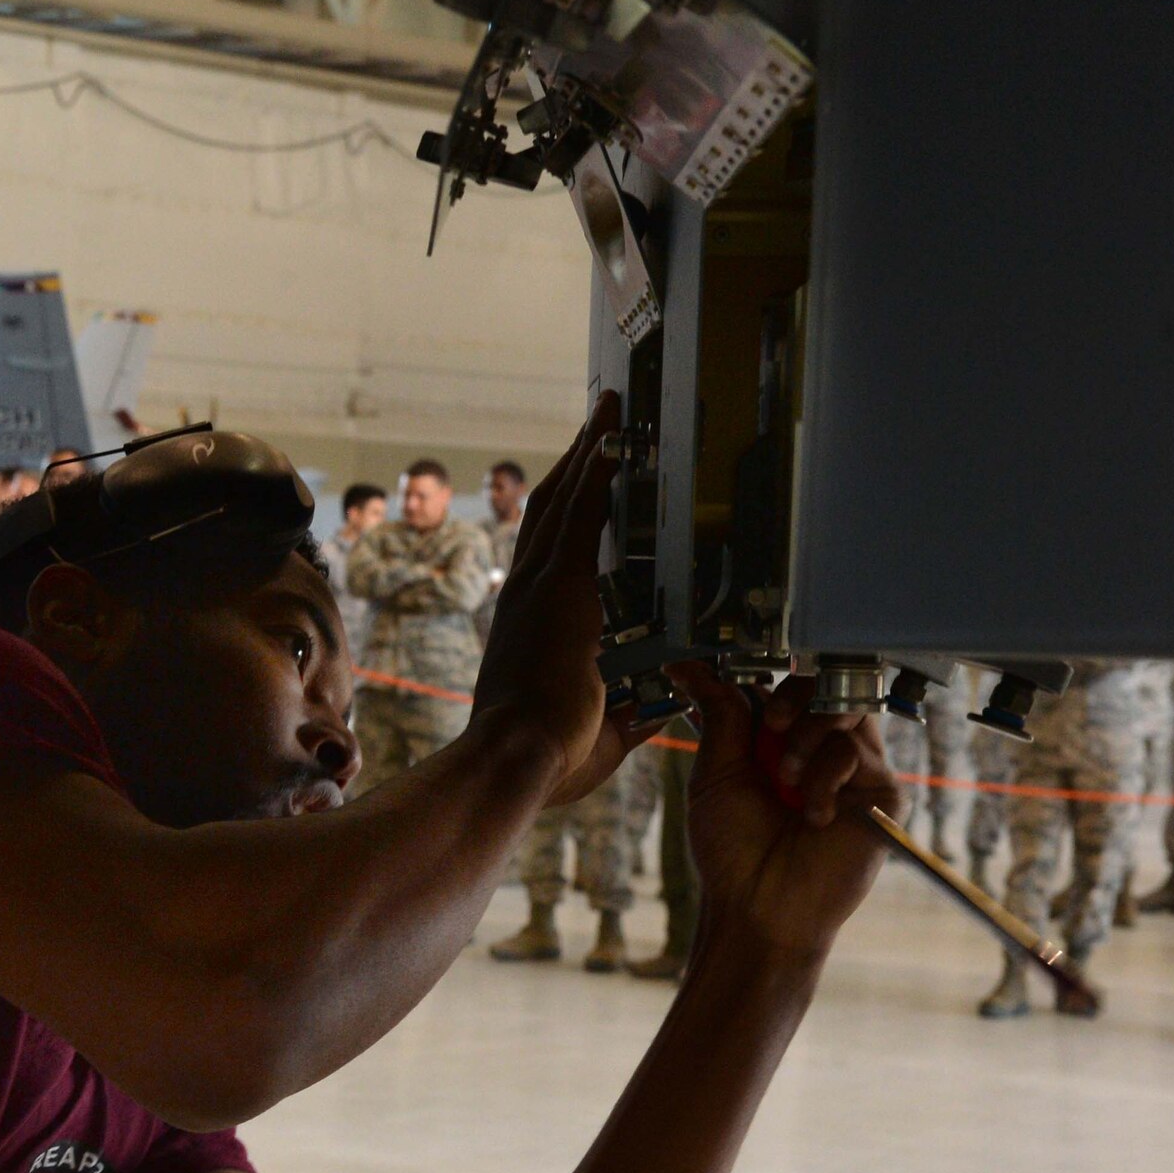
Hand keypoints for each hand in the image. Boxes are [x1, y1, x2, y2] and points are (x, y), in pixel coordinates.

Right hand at [470, 392, 651, 803]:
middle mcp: (525, 596)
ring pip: (563, 502)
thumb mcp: (598, 731)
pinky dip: (598, 473)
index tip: (582, 483)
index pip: (546, 554)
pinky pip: (582, 515)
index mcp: (528, 626)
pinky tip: (615, 439)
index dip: (564, 515)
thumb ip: (628, 711)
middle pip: (548, 512)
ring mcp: (539, 588)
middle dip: (576, 465)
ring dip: (588, 453)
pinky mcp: (560, 588)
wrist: (515, 759)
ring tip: (610, 413)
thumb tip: (658, 707)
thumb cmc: (543, 759)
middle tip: (599, 426)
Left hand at [671, 663, 903, 957]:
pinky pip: (857, 751)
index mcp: (780, 743)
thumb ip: (720, 715)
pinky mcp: (881, 792)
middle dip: (795, 697)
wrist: (758, 904)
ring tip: (787, 781)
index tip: (746, 688)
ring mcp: (854, 770)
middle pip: (827, 685)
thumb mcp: (717, 772)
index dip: (773, 681)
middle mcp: (820, 750)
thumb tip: (690, 667)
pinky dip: (825, 777)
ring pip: (844, 710)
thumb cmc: (732, 850)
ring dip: (806, 739)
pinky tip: (813, 816)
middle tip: (771, 724)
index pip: (790, 687)